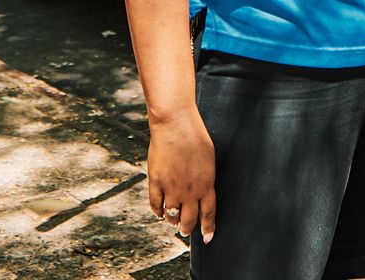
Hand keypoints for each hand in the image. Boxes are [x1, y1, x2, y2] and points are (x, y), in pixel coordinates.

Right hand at [147, 111, 216, 243]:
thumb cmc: (196, 138)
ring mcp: (171, 187)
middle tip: (186, 231)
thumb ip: (205, 178)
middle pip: (189, 219)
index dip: (208, 228)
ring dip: (173, 221)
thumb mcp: (209, 160)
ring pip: (171, 215)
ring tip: (173, 222)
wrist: (176, 125)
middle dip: (188, 228)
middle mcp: (190, 190)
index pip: (209, 214)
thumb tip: (202, 191)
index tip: (208, 238)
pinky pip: (156, 204)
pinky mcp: (156, 182)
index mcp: (207, 184)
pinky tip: (160, 213)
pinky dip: (157, 211)